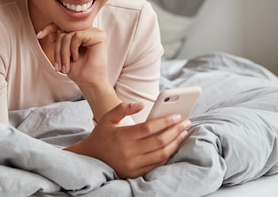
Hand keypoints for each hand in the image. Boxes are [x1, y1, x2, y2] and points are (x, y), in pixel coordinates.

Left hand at [36, 23, 107, 88]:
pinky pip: (77, 36)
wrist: (89, 83)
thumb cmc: (78, 70)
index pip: (64, 25)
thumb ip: (58, 42)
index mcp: (82, 33)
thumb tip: (50, 31)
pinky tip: (76, 57)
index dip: (50, 27)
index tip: (39, 35)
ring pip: (69, 34)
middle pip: (65, 31)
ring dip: (63, 52)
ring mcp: (94, 32)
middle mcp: (89, 31)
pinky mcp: (99, 36)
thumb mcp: (63, 54)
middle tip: (59, 65)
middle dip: (58, 49)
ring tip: (66, 65)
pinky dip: (73, 49)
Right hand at [68, 102, 191, 178]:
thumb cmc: (102, 134)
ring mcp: (132, 165)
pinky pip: (156, 165)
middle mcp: (128, 152)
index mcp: (122, 136)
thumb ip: (123, 108)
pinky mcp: (134, 173)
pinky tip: (174, 146)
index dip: (165, 121)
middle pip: (159, 142)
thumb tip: (141, 104)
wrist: (90, 158)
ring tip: (184, 133)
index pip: (149, 128)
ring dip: (175, 144)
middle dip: (176, 131)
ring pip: (160, 155)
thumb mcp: (108, 117)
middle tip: (187, 123)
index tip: (178, 115)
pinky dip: (167, 155)